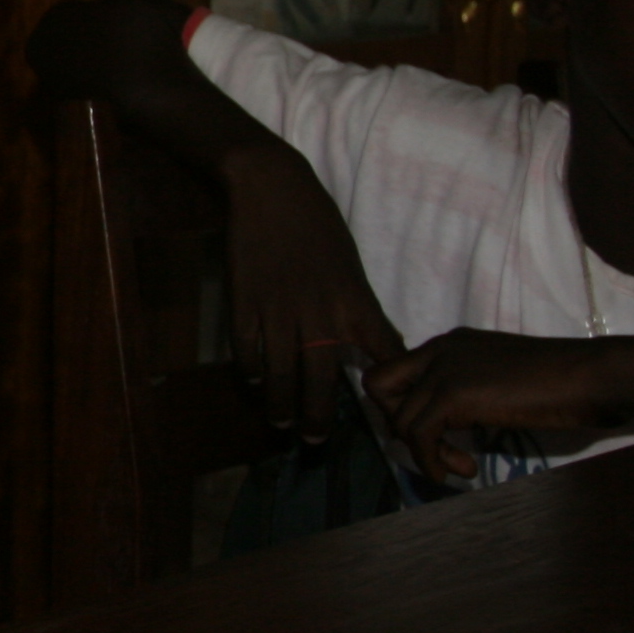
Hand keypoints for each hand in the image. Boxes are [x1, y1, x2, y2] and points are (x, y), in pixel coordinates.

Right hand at [218, 139, 404, 435]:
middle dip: (318, 417)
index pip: (381, 356)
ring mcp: (279, 314)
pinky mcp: (245, 307)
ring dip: (280, 405)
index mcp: (355, 303)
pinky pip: (248, 351)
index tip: (388, 416)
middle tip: (315, 441)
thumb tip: (371, 341)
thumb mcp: (350, 267)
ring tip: (280, 422)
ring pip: (280, 376)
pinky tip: (254, 379)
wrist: (272, 191)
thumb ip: (359, 309)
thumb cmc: (318, 224)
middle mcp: (320, 317)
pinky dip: (251, 370)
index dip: (387, 391)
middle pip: (321, 382)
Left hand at [364, 330, 619, 481]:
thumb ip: (472, 390)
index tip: (434, 432)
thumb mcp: (503, 379)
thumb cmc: (566, 383)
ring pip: (399, 418)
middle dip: (399, 425)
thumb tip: (449, 422)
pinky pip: (418, 435)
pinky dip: (431, 461)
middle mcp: (440, 349)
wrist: (594, 376)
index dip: (404, 406)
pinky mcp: (453, 394)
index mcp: (451, 344)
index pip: (397, 371)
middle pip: (379, 387)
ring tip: (461, 466)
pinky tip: (462, 472)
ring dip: (425, 452)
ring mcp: (444, 369)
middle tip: (436, 449)